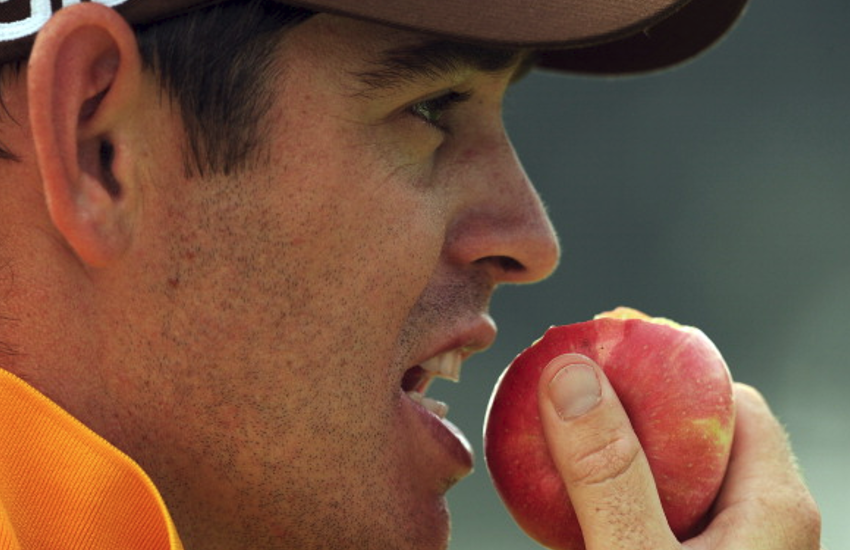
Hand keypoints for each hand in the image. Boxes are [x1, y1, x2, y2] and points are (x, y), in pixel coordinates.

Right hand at [537, 355, 821, 549]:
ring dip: (616, 461)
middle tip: (566, 401)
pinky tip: (574, 510)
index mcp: (775, 507)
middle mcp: (765, 526)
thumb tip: (570, 376)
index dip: (665, 367)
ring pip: (675, 480)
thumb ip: (607, 474)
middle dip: (629, 413)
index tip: (602, 356)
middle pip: (698, 436)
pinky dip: (617, 503)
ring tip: (559, 447)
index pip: (731, 397)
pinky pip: (660, 519)